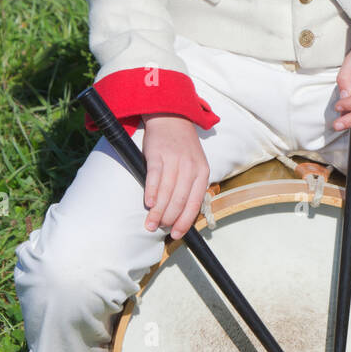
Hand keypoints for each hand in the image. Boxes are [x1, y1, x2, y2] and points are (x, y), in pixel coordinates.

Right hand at [141, 114, 210, 239]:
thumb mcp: (195, 164)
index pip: (195, 203)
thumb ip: (191, 186)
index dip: (185, 221)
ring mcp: (174, 160)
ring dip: (157, 211)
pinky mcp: (158, 154)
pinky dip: (151, 192)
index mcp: (203, 172)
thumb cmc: (182, 147)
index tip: (177, 235)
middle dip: (169, 219)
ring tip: (150, 224)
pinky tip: (147, 204)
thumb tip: (181, 215)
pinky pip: (154, 177)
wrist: (172, 117)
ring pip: (167, 192)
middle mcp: (190, 167)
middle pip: (180, 200)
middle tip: (159, 230)